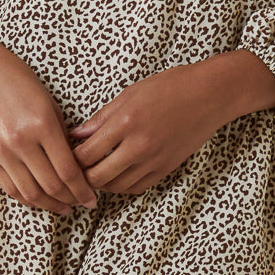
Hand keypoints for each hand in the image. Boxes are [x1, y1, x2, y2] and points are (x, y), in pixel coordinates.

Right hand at [0, 28, 96, 215]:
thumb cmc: (21, 82)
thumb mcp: (50, 104)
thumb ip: (62, 136)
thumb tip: (76, 166)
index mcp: (42, 124)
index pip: (68, 170)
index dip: (83, 190)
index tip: (92, 198)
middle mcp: (21, 141)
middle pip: (51, 185)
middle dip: (71, 200)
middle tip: (83, 204)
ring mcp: (2, 150)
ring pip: (30, 192)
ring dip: (50, 205)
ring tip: (64, 207)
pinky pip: (10, 187)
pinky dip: (27, 198)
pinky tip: (41, 200)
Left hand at [68, 62, 225, 195]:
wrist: (210, 95)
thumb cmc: (171, 87)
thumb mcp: (130, 93)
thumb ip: (102, 117)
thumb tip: (77, 134)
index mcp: (125, 122)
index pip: (86, 154)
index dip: (70, 158)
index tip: (64, 154)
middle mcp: (138, 146)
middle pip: (97, 177)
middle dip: (81, 176)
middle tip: (74, 169)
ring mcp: (153, 160)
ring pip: (115, 187)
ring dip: (101, 183)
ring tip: (94, 172)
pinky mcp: (165, 169)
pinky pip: (136, 188)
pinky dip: (121, 186)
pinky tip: (116, 175)